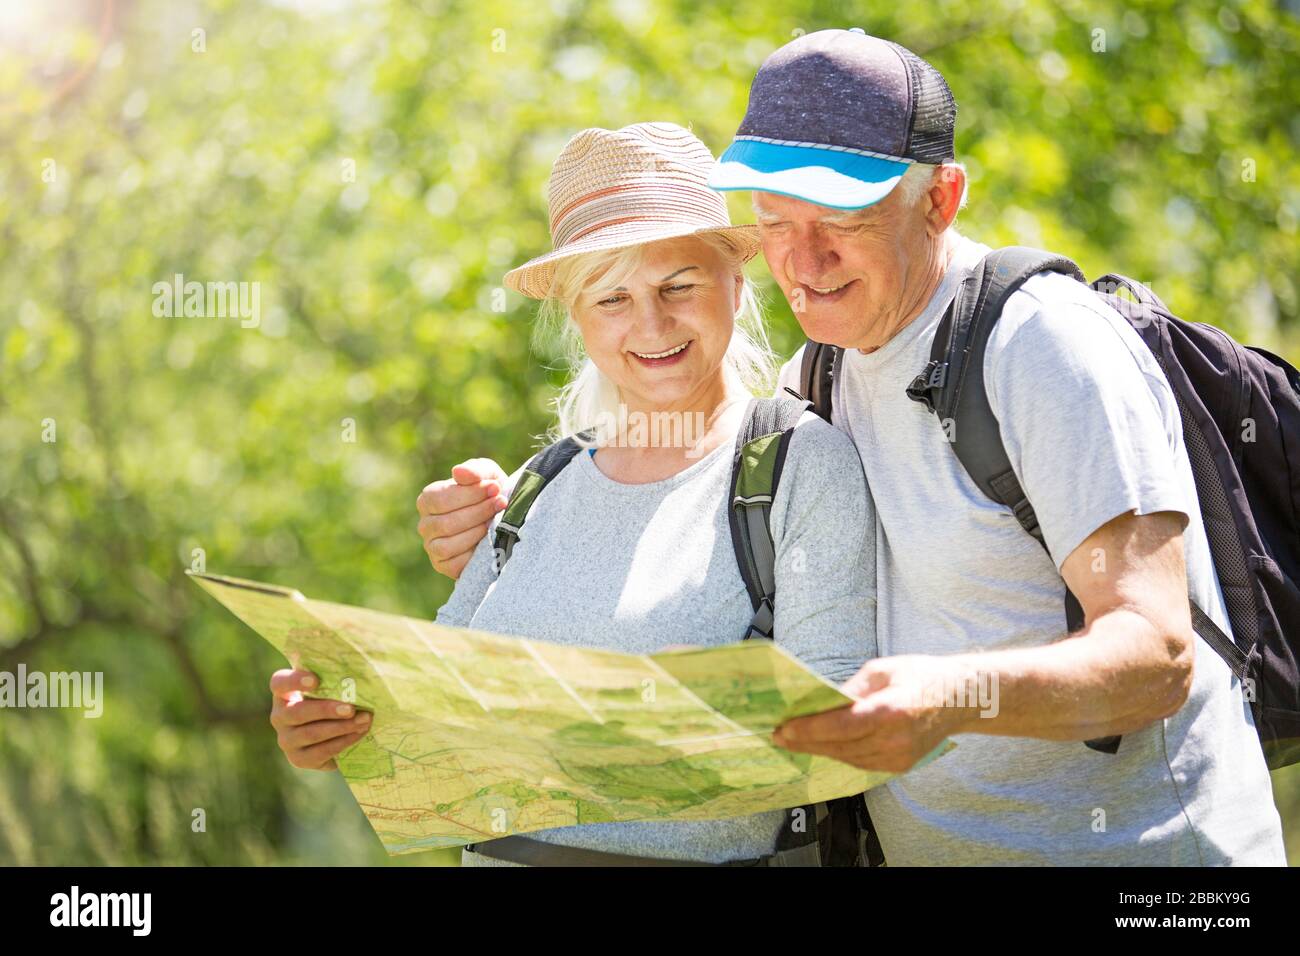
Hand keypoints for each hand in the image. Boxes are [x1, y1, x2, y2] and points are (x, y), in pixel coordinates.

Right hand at [269, 668, 372, 769]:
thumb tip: (361, 667)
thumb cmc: (333, 701)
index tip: (316, 680)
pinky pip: (321, 751)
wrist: (333, 739)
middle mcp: (279, 717)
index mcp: (284, 693)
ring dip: (341, 727)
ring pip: (311, 733)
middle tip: (351, 708)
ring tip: (364, 720)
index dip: (294, 681)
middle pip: (297, 712)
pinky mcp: (299, 759)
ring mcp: (287, 740)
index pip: (279, 683)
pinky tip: (359, 733)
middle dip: (326, 710)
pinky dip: (343, 741)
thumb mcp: (331, 688)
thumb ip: (336, 678)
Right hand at [416, 458, 507, 578]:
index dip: (470, 494)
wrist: (504, 521)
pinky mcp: (444, 566)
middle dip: (478, 512)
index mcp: (428, 500)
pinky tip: (489, 541)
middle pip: (446, 522)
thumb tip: (458, 471)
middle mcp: (425, 524)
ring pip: (448, 544)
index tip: (495, 487)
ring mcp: (432, 547)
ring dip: (477, 532)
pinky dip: (474, 552)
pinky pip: (456, 563)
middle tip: (501, 503)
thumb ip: (474, 470)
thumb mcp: (488, 476)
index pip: (440, 499)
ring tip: (495, 522)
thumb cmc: (491, 494)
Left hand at [773, 655, 975, 772]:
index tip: (784, 728)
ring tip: (793, 740)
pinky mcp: (900, 766)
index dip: (809, 729)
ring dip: (818, 749)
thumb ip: (850, 687)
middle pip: (839, 746)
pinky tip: (821, 745)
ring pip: (847, 758)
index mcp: (891, 711)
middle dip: (805, 741)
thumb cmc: (921, 676)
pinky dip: (839, 754)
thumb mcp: (882, 669)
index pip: (840, 726)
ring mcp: (899, 757)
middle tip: (778, 735)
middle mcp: (895, 739)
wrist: (961, 699)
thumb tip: (819, 701)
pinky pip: (860, 763)